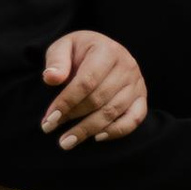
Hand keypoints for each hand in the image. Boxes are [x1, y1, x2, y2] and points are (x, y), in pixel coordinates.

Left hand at [40, 28, 148, 149]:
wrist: (101, 51)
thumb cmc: (79, 52)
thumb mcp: (64, 47)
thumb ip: (56, 60)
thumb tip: (51, 77)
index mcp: (107, 51)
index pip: (86, 81)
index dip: (66, 102)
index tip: (49, 118)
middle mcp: (126, 66)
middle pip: (98, 99)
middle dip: (73, 117)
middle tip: (51, 129)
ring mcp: (136, 83)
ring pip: (113, 112)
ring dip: (88, 129)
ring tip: (66, 141)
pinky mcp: (141, 97)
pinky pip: (134, 119)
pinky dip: (116, 131)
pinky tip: (96, 137)